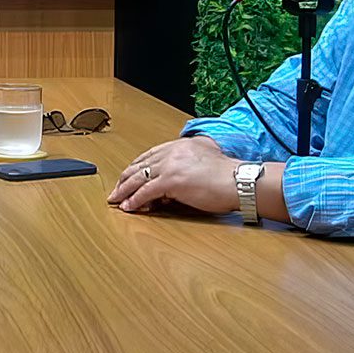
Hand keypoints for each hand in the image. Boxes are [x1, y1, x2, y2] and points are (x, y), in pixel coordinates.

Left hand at [107, 135, 240, 213]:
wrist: (238, 181)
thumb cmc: (227, 176)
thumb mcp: (204, 160)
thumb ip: (187, 165)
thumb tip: (172, 184)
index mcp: (179, 145)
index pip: (149, 155)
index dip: (135, 167)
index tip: (127, 176)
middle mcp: (172, 152)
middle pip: (139, 165)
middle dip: (124, 178)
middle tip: (115, 189)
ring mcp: (170, 165)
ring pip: (138, 178)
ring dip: (124, 190)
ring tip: (115, 199)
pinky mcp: (171, 181)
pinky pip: (145, 192)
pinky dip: (134, 200)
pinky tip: (128, 207)